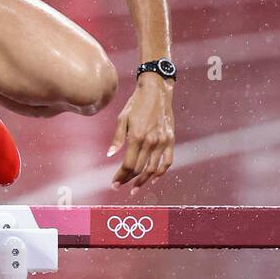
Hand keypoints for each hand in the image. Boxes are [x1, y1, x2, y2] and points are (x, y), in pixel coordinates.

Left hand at [107, 75, 174, 192]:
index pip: (128, 164)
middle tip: (120, 186)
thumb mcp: (122, 118)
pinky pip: (168, 162)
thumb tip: (109, 155)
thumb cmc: (136, 103)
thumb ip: (117, 138)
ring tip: (135, 187)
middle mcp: (151, 141)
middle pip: (139, 169)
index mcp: (137, 137)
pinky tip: (153, 179)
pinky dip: (161, 173)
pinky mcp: (170, 140)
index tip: (114, 184)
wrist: (156, 91)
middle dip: (128, 180)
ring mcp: (162, 142)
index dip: (120, 176)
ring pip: (153, 169)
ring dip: (143, 181)